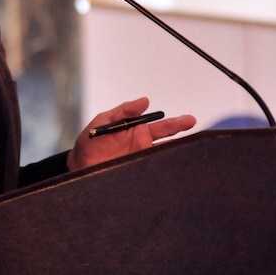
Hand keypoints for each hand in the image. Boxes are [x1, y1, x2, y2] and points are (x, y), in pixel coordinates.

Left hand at [66, 97, 195, 171]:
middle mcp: (142, 146)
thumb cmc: (90, 142)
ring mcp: (140, 160)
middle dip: (182, 136)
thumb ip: (123, 111)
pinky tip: (173, 170)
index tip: (188, 121)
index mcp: (137, 131)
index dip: (176, 124)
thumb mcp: (104, 121)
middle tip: (196, 132)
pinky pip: (152, 171)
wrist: (78, 167)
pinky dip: (163, 171)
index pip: (161, 127)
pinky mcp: (136, 173)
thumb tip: (145, 101)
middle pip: (167, 142)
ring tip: (191, 151)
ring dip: (175, 154)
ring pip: (163, 157)